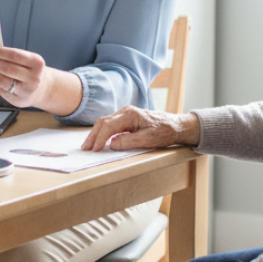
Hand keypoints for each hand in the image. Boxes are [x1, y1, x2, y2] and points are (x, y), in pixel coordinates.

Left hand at [0, 44, 48, 107]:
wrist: (43, 89)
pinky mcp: (18, 101)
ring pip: (2, 81)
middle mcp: (33, 78)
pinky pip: (1, 90)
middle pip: (7, 68)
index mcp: (37, 63)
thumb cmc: (33, 71)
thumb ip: (12, 55)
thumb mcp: (29, 60)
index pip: (14, 55)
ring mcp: (26, 91)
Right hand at [81, 106, 199, 151]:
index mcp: (130, 115)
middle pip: (103, 122)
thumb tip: (112, 144)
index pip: (108, 126)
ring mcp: (126, 114)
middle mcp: (125, 112)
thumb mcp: (148, 139)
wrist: (176, 125)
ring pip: (105, 122)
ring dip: (96, 134)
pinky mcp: (127, 119)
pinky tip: (99, 140)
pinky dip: (103, 132)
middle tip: (85, 148)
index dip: (99, 138)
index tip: (94, 149)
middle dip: (93, 135)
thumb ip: (129, 141)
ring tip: (89, 145)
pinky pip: (111, 124)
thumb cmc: (164, 132)